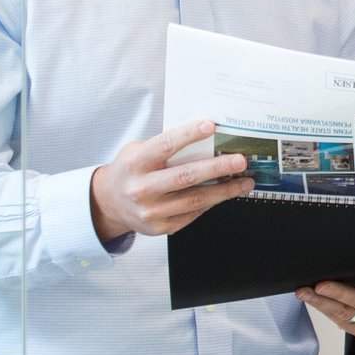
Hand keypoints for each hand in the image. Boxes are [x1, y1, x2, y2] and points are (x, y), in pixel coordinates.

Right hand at [89, 119, 252, 242]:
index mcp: (135, 163)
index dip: (188, 135)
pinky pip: (193, 214)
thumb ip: (164, 146)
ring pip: (195, 200)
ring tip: (245, 181)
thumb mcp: (137, 151)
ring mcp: (151, 211)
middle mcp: (142, 188)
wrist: (109, 203)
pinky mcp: (161, 227)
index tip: (211, 126)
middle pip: (185, 176)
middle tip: (240, 160)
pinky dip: (212, 202)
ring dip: (225, 190)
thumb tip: (205, 139)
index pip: (165, 145)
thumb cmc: (130, 171)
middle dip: (217, 168)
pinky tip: (226, 193)